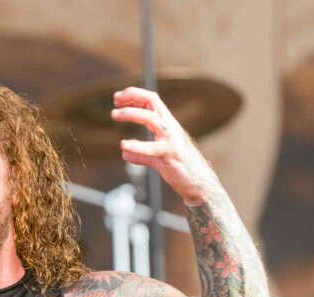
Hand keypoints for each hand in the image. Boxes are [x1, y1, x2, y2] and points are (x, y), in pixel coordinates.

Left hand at [111, 87, 217, 205]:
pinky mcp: (171, 154)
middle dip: (133, 96)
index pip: (151, 100)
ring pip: (151, 118)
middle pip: (152, 101)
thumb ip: (141, 154)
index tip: (117, 99)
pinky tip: (123, 145)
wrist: (199, 184)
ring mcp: (171, 139)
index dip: (134, 96)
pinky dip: (137, 145)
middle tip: (115, 101)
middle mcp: (170, 127)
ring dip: (131, 113)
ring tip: (114, 114)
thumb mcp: (157, 159)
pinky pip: (153, 148)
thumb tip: (125, 153)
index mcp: (166, 124)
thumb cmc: (180, 168)